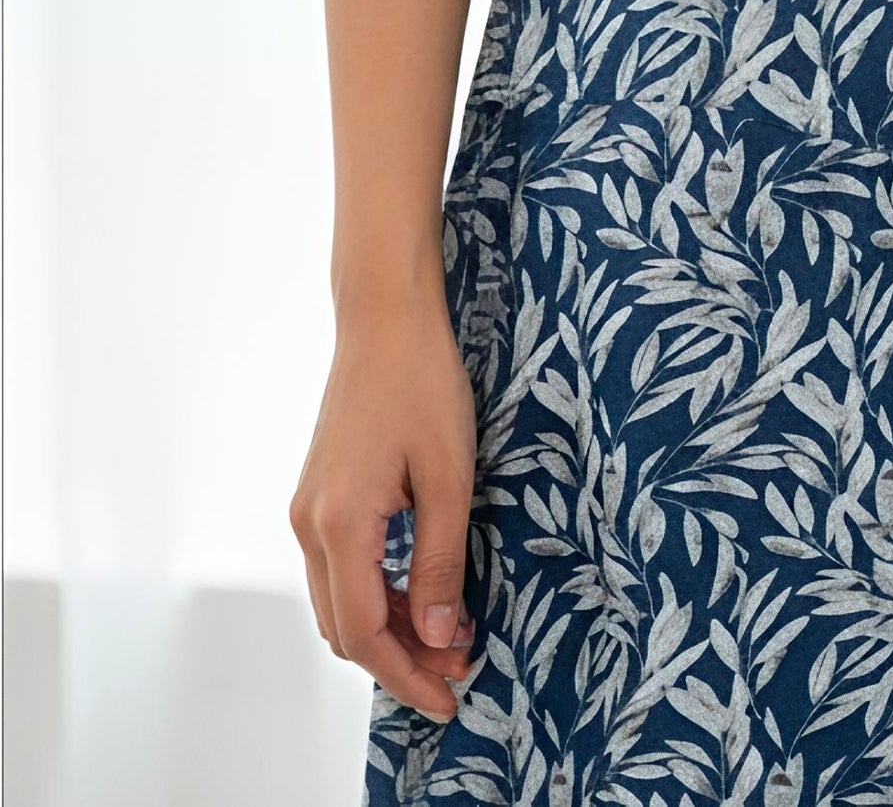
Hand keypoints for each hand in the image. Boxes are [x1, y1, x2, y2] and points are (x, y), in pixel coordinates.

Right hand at [290, 292, 481, 720]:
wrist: (384, 318)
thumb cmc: (421, 382)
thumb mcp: (449, 474)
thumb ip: (440, 559)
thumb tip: (441, 633)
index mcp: (339, 525)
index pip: (367, 633)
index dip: (408, 675)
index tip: (450, 696)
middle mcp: (309, 526)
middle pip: (346, 628)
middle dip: (402, 658)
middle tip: (462, 663)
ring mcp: (308, 510)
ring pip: (339, 602)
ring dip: (390, 627)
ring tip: (451, 629)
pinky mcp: (318, 495)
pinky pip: (339, 569)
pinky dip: (377, 592)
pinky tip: (422, 588)